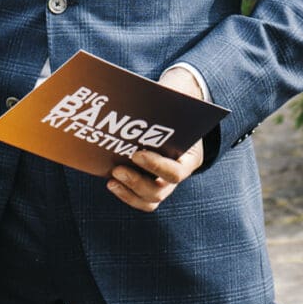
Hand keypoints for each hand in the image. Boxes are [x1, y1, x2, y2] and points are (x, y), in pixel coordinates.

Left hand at [108, 65, 209, 212]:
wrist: (177, 114)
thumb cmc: (173, 108)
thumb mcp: (173, 104)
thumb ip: (163, 106)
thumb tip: (134, 105)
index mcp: (191, 157)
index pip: (176, 172)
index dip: (156, 167)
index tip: (136, 154)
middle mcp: (179, 174)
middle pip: (160, 191)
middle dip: (137, 182)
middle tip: (117, 169)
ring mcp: (166, 183)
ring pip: (150, 200)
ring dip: (129, 192)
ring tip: (112, 179)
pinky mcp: (151, 185)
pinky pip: (140, 199)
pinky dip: (125, 194)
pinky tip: (111, 182)